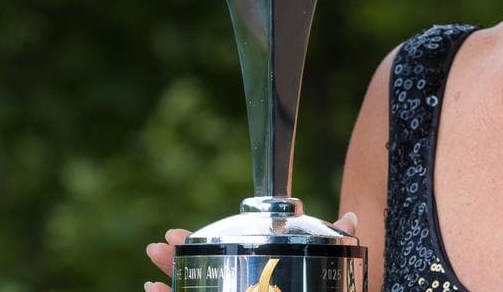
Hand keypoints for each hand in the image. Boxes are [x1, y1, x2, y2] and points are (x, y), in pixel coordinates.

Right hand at [142, 214, 358, 291]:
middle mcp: (241, 286)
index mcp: (259, 269)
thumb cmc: (322, 286)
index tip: (177, 234)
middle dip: (176, 260)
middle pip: (203, 272)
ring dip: (172, 285)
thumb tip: (350, 218)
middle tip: (158, 247)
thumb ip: (334, 242)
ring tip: (151, 281)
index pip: (225, 253)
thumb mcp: (328, 267)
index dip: (200, 243)